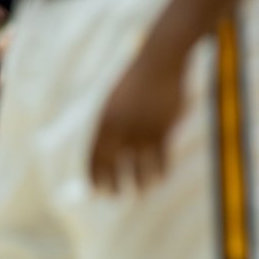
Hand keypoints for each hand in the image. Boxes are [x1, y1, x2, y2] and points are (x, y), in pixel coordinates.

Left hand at [90, 41, 188, 191]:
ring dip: (139, 180)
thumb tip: (111, 149)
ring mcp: (142, 127)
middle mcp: (121, 125)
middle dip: (113, 181)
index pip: (95, 153)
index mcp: (105, 118)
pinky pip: (160, 155)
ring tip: (141, 192)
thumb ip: (113, 122)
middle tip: (115, 196)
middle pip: (113, 161)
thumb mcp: (119, 99)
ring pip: (139, 162)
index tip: (97, 189)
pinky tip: (160, 178)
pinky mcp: (163, 127)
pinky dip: (160, 169)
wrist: (160, 61)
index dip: (95, 173)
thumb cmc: (139, 80)